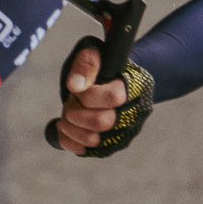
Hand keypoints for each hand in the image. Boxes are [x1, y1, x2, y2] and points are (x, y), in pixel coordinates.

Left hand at [48, 37, 154, 157]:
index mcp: (136, 87)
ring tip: (68, 111)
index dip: (88, 94)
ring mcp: (124, 133)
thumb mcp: (95, 52)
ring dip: (71, 125)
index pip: (114, 97)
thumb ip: (86, 63)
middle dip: (76, 111)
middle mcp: (135, 114)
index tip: (80, 87)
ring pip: (93, 141)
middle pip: (101, 123)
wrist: (113, 80)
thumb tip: (76, 86)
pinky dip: (67, 139)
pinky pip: (84, 151)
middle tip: (71, 101)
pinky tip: (66, 125)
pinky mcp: (110, 146)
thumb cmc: (102, 64)